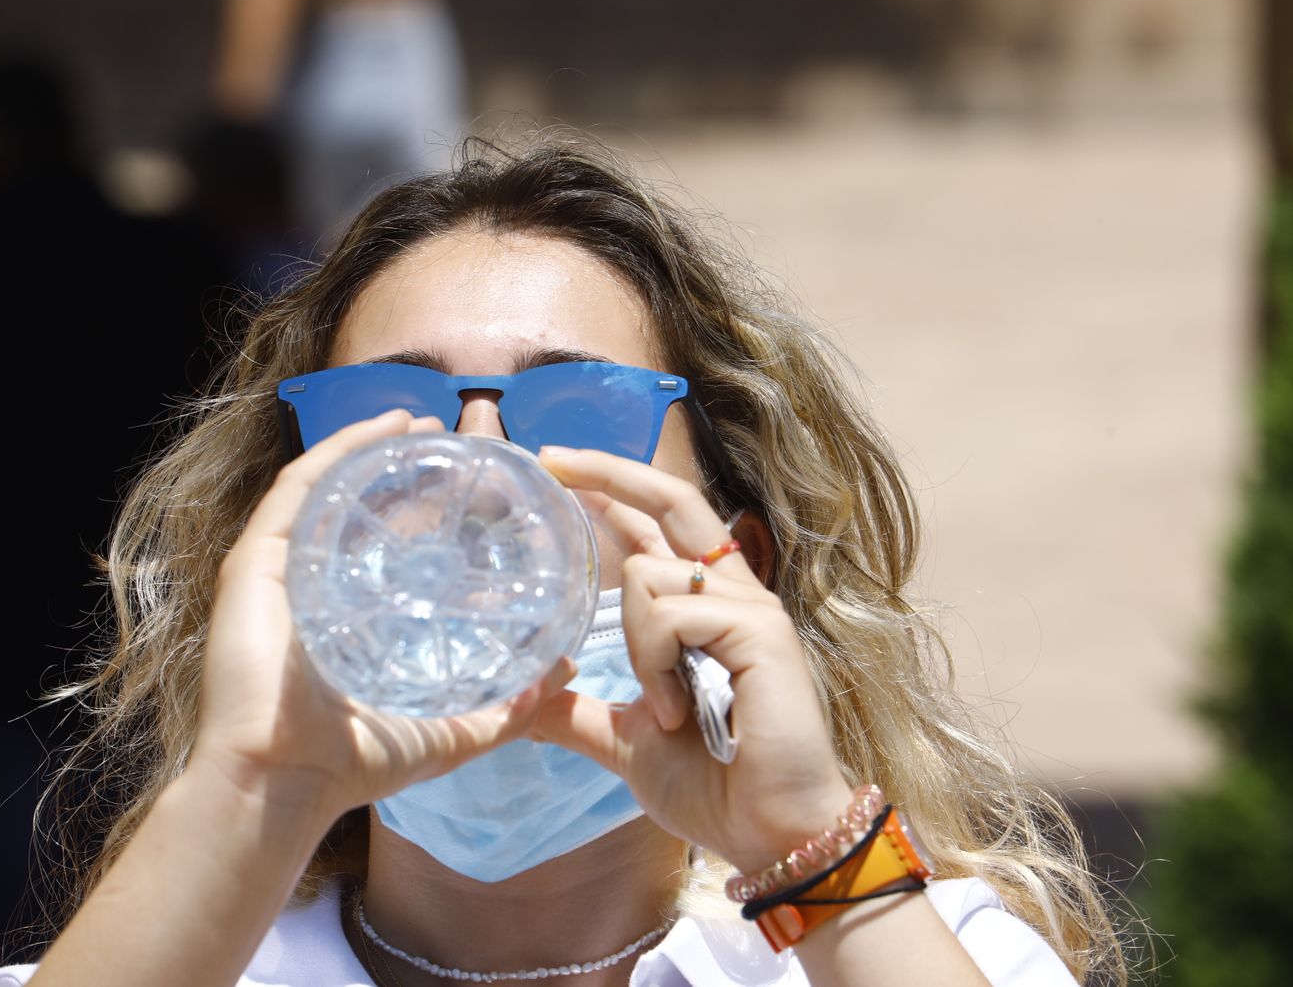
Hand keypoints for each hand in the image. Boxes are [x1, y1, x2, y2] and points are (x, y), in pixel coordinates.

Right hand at [191, 409, 574, 822]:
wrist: (283, 786)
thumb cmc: (356, 765)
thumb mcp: (453, 730)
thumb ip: (510, 708)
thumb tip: (567, 670)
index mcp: (354, 616)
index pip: (394, 547)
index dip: (434, 510)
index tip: (481, 484)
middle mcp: (316, 584)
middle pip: (364, 508)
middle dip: (409, 468)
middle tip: (456, 439)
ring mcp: (282, 569)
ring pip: (331, 486)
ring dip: (376, 445)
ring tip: (422, 420)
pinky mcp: (256, 562)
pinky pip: (300, 488)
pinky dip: (342, 450)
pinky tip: (385, 427)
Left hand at [532, 447, 853, 872]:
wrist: (770, 832)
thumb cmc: (715, 788)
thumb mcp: (625, 741)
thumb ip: (581, 712)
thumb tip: (521, 702)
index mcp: (707, 607)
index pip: (659, 527)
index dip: (613, 492)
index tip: (561, 472)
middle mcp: (732, 592)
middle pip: (673, 498)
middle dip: (610, 471)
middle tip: (552, 460)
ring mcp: (750, 606)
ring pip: (649, 574)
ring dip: (633, 646)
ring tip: (663, 710)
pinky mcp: (759, 628)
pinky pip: (671, 614)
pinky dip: (655, 664)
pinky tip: (675, 710)